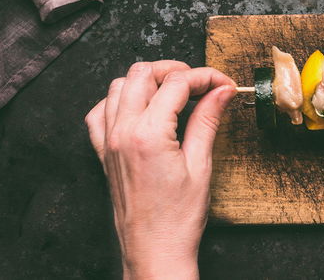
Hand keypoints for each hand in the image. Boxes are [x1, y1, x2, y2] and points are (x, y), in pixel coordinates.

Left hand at [85, 61, 236, 279]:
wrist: (154, 252)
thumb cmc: (178, 219)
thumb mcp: (201, 166)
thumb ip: (208, 120)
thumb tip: (221, 91)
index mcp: (149, 134)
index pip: (177, 83)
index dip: (205, 77)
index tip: (223, 84)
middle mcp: (122, 132)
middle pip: (143, 73)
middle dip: (174, 70)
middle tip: (200, 83)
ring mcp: (108, 142)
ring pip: (119, 85)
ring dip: (147, 81)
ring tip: (173, 92)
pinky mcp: (103, 153)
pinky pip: (100, 112)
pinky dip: (120, 100)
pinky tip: (141, 108)